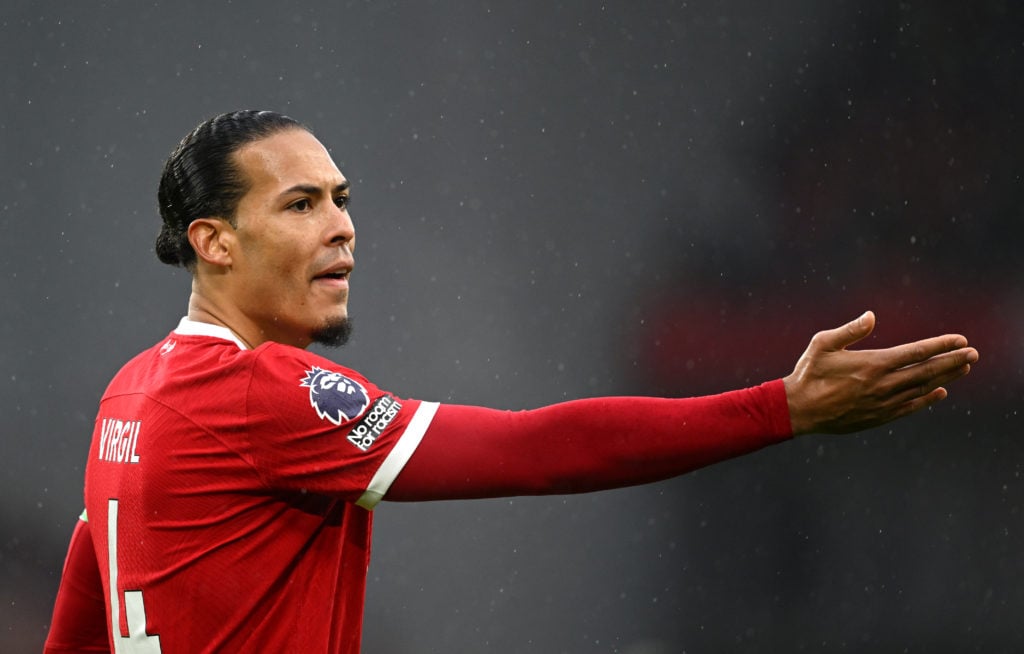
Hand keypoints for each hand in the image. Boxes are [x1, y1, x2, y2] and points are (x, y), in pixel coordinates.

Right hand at [782, 311, 978, 434]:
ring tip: (962, 369)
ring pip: (922, 389)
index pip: (916, 352)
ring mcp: (882, 403)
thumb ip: (850, 330)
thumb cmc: (809, 373)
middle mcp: (882, 385)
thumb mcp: (822, 344)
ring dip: (945, 378)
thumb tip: (872, 316)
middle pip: (927, 371)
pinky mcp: (878, 417)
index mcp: (872, 364)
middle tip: (973, 354)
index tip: (960, 340)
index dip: (940, 346)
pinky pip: (909, 407)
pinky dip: (927, 400)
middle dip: (952, 361)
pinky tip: (938, 393)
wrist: (798, 410)